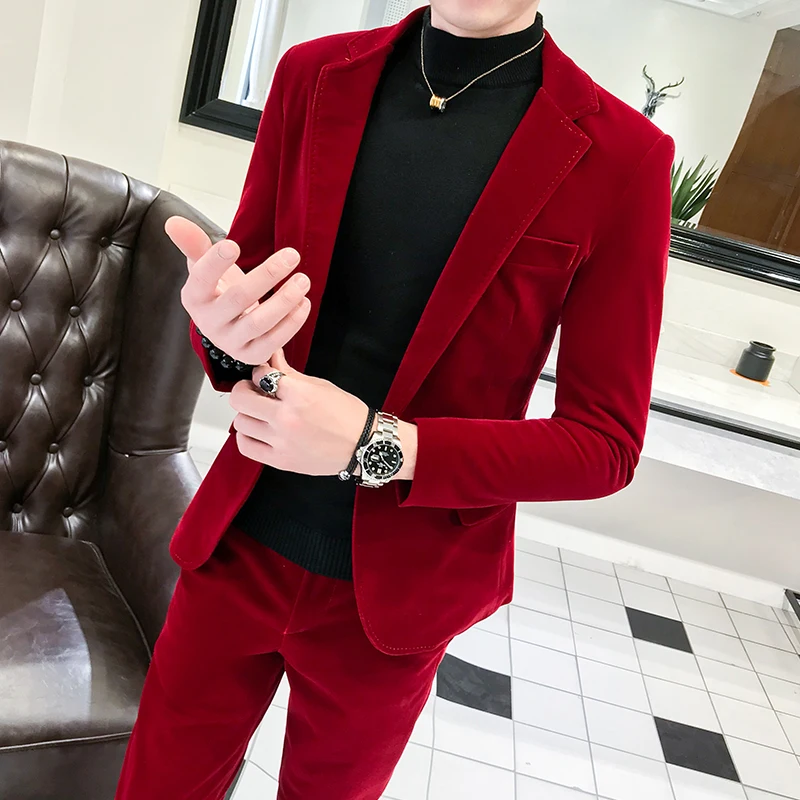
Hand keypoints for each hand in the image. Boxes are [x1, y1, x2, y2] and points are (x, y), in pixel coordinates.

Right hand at [166, 216, 311, 365]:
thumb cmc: (220, 292)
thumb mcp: (205, 268)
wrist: (230, 327)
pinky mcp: (253, 354)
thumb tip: (173, 222)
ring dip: (285, 300)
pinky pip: (276, 340)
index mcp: (195, 298)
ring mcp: (232, 342)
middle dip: (268, 275)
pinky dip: (293, 320)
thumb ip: (194, 244)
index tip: (233, 244)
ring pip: (260, 322)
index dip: (215, 263)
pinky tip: (303, 301)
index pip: (201, 279)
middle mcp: (210, 323)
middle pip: (239, 298)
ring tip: (302, 279)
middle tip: (291, 255)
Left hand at [230, 348, 372, 475]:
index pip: (261, 375)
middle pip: (241, 399)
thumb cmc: (347, 415)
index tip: (265, 375)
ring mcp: (281, 442)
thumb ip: (289, 372)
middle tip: (253, 391)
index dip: (260, 372)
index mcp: (299, 396)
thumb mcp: (320, 386)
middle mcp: (287, 419)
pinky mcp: (280, 461)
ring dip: (247, 414)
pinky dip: (246, 436)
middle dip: (245, 390)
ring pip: (240, 422)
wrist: (363, 445)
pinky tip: (257, 431)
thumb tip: (272, 357)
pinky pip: (246, 446)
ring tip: (259, 413)